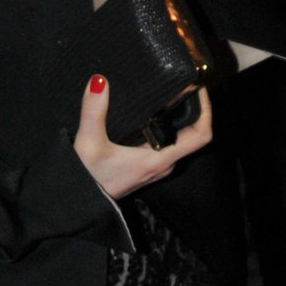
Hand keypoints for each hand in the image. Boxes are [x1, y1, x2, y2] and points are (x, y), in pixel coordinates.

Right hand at [74, 74, 211, 202]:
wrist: (78, 203)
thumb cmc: (86, 179)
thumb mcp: (89, 143)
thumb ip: (93, 112)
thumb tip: (99, 82)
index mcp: (159, 159)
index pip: (200, 136)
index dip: (207, 110)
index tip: (200, 88)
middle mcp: (164, 164)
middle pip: (194, 134)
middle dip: (196, 108)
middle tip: (187, 82)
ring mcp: (157, 167)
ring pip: (182, 140)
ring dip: (183, 117)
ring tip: (175, 90)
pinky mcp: (148, 167)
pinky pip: (169, 144)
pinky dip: (169, 126)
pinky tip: (156, 110)